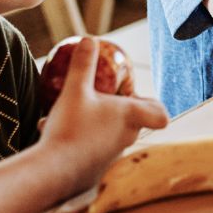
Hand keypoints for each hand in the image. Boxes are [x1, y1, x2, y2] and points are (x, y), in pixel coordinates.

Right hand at [38, 37, 168, 196]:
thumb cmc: (70, 128)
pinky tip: (58, 136)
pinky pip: (94, 151)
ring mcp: (113, 156)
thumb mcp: (74, 90)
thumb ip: (83, 65)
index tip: (135, 98)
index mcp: (131, 117)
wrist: (52, 172)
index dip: (155, 106)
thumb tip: (89, 39)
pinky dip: (83, 142)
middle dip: (120, 110)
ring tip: (74, 116)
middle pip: (135, 122)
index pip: (161, 114)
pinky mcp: (96, 171)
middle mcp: (128, 138)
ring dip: (99, 126)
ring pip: (113, 136)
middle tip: (100, 100)